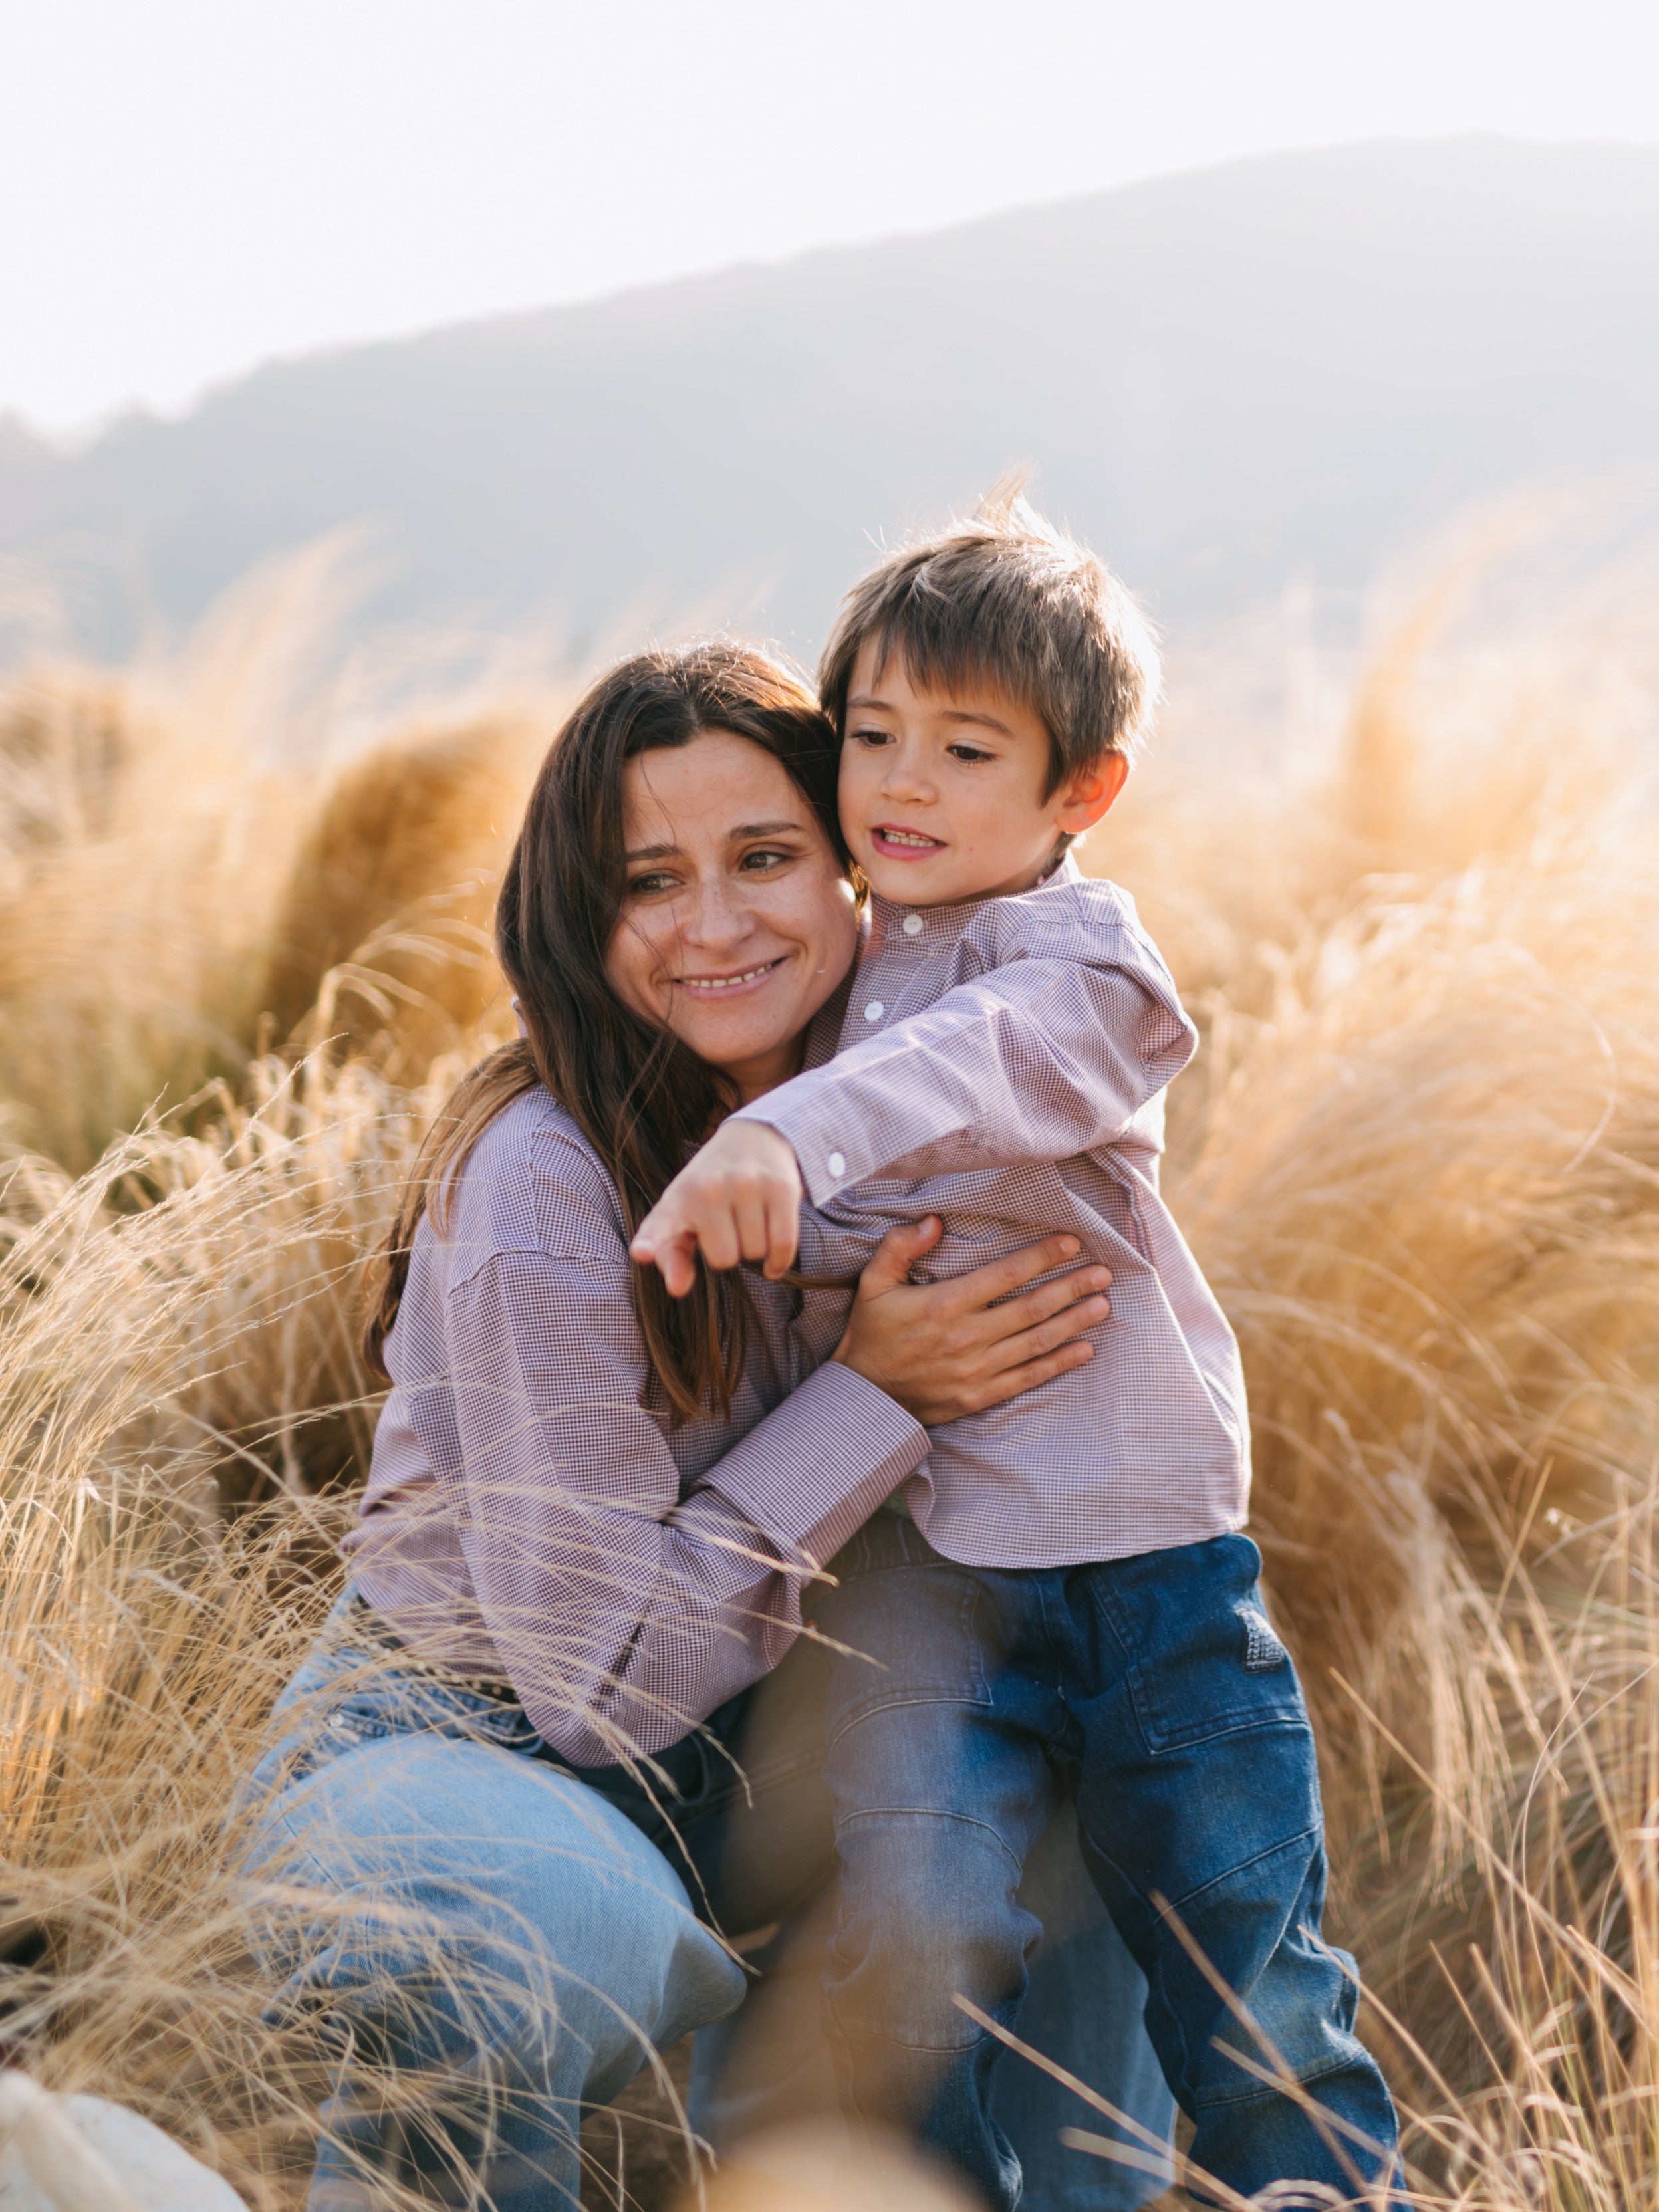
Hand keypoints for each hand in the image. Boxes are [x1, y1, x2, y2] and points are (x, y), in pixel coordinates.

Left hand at [630, 1122, 802, 1296]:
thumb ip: (673, 1256)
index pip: (660, 1224)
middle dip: (730, 1251)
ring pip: (755, 1252)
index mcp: (677, 1199)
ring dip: (755, 1247)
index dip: (651, 1241)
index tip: (641, 1253)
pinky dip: (779, 1260)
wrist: (752, 1137)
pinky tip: (773, 1260)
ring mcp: (746, 1185)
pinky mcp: (779, 1187)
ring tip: (749, 1220)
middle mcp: (709, 1189)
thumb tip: (677, 1289)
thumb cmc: (709, 1189)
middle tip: (729, 1224)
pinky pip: (783, 1244)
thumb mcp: (682, 1216)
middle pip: (724, 1259)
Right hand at [833, 1218, 1111, 1426]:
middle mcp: (967, 1336)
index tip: (1071, 1243)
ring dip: (1074, 1322)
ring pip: (1037, 1341)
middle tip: (1103, 1274)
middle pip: (1032, 1307)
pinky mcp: (980, 1395)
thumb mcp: (873, 1283)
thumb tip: (933, 1220)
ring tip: (1103, 1305)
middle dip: (1071, 1287)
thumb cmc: (870, 1334)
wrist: (862, 1396)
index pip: (1006, 1274)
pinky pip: (1028, 1377)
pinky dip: (1059, 1363)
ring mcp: (977, 1369)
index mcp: (945, 1303)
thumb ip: (900, 1247)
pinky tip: (1084, 1349)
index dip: (1042, 1256)